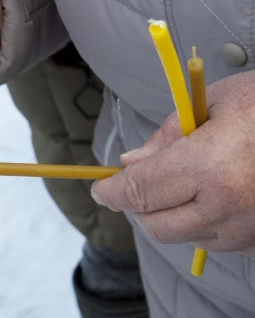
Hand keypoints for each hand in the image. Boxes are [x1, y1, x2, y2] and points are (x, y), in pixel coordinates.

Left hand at [91, 71, 254, 255]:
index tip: (101, 188)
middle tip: (136, 183)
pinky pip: (213, 240)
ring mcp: (247, 230)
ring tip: (187, 179)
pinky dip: (201, 221)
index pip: (138, 191)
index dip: (111, 191)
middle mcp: (227, 207)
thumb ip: (166, 135)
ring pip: (183, 235)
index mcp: (210, 167)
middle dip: (136, 205)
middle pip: (154, 224)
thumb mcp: (216, 102)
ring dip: (170, 213)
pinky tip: (214, 193)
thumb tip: (130, 162)